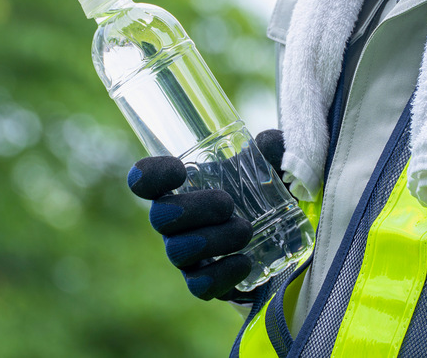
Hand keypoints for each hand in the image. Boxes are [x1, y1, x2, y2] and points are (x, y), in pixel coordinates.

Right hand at [127, 129, 285, 300]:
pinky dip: (221, 274)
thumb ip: (272, 148)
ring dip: (212, 239)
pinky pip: (198, 286)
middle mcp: (175, 222)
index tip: (180, 169)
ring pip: (178, 252)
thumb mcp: (270, 166)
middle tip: (228, 204)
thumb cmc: (263, 193)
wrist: (281, 240)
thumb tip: (268, 141)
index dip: (151, 175)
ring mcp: (187, 254)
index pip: (144, 180)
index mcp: (181, 188)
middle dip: (192, 209)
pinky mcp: (205, 282)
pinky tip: (245, 262)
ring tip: (246, 230)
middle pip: (159, 217)